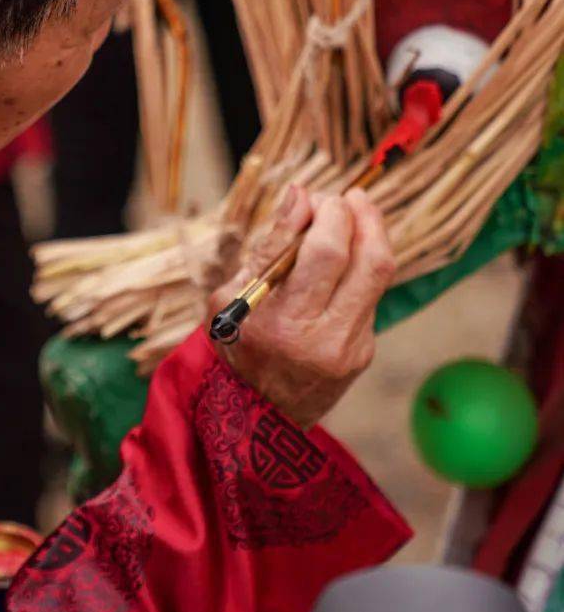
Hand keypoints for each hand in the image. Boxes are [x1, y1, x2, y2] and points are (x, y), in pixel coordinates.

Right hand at [210, 186, 394, 427]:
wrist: (256, 418)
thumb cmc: (234, 345)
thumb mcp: (232, 296)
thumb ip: (270, 245)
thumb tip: (300, 193)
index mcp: (284, 324)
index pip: (325, 253)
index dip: (327, 212)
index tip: (315, 196)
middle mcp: (325, 339)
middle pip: (368, 260)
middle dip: (358, 215)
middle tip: (343, 198)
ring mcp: (351, 348)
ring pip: (380, 273)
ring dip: (371, 232)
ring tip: (353, 211)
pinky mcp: (364, 351)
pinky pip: (370, 294)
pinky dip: (359, 265)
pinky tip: (342, 256)